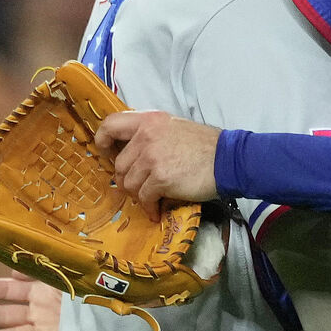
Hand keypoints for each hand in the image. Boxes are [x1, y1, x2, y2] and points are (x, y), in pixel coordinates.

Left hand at [96, 111, 222, 215]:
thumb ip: (149, 134)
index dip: (103, 141)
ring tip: (152, 198)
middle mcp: (146, 136)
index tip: (108, 154)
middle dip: (128, 180)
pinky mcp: (160, 178)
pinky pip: (143, 198)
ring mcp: (152, 157)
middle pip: (120, 164)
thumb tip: (129, 151)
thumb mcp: (172, 127)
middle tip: (141, 187)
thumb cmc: (204, 145)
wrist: (227, 160)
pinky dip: (149, 207)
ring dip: (139, 195)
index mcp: (148, 120)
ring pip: (128, 184)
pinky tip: (157, 210)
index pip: (110, 124)